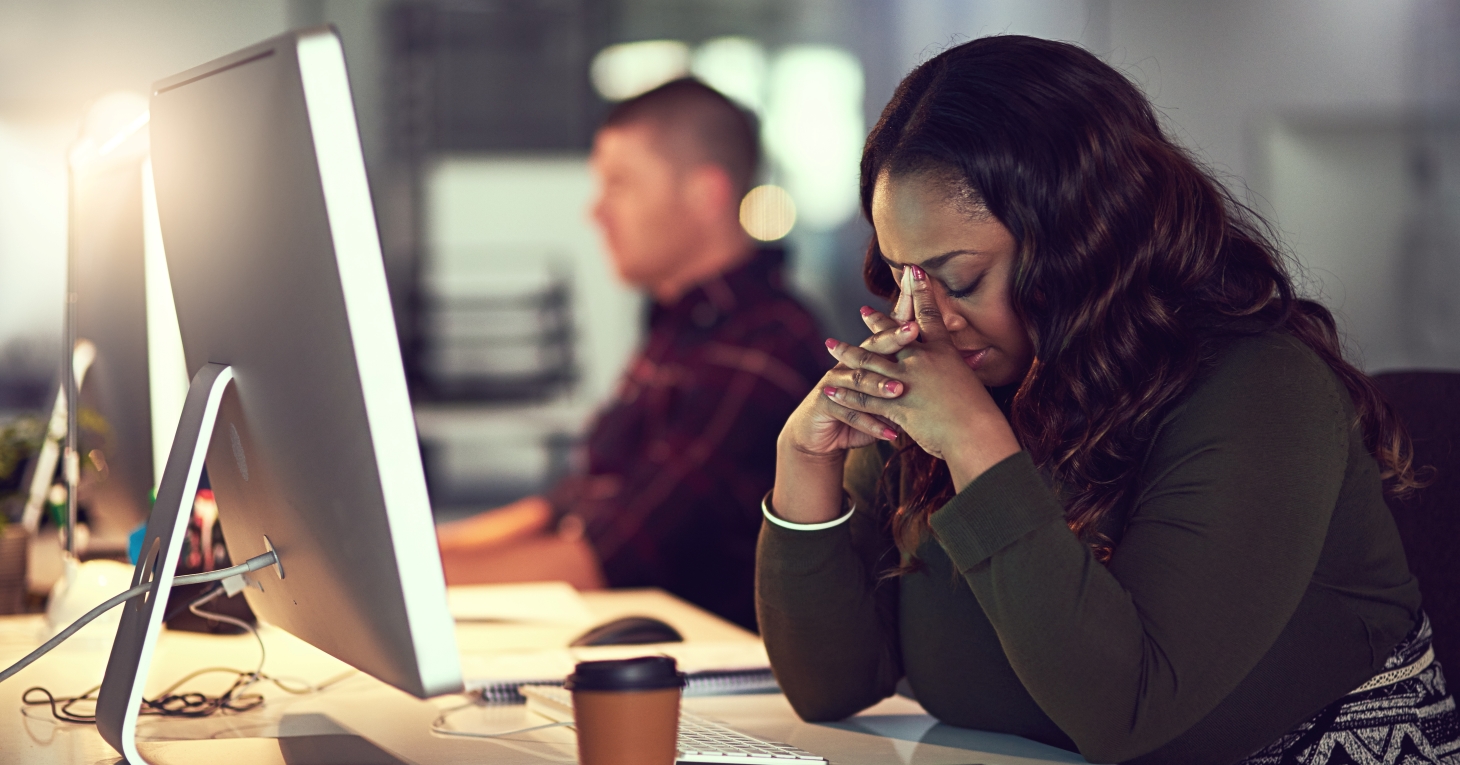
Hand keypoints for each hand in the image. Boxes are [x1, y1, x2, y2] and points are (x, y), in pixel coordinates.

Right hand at [768, 287, 920, 522]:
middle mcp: (851, 363)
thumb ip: (921, 378)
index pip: (889, 330)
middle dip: (892, 338)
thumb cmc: (864, 411)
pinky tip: (892, 434)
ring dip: (880, 385)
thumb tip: (966, 361)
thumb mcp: (892, 395)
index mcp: (869, 356)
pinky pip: (851, 414)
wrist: (821, 434)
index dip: (903, 314)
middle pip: (873, 347)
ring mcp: (835, 382)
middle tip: (913, 328)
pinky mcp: (825, 404)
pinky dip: (871, 426)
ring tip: (900, 390)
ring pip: (860, 380)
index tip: (922, 298)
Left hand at [823, 265, 1020, 489]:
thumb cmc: (980, 414)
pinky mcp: (896, 404)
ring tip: (830, 345)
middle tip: (862, 310)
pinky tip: (828, 389)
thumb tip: (967, 359)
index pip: (929, 315)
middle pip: (891, 335)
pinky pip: (864, 398)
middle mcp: (923, 360)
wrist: (977, 435)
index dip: (920, 292)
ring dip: (846, 353)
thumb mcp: (971, 381)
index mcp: (944, 352)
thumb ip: (960, 367)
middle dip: (875, 322)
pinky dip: (844, 393)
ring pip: (868, 363)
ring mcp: (907, 380)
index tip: (912, 272)